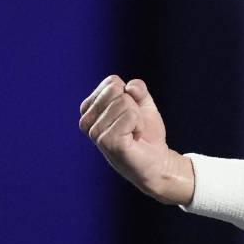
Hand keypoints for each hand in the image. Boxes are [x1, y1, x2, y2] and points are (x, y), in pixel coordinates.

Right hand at [78, 75, 194, 204]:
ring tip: (133, 133)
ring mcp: (95, 133)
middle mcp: (86, 121)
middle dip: (133, 105)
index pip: (111, 82)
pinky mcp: (107, 142)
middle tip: (133, 124)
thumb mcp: (143, 104)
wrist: (158, 161)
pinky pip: (130, 116)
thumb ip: (138, 89)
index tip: (131, 113)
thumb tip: (130, 86)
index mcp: (90, 109)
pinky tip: (134, 138)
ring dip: (138, 117)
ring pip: (124, 103)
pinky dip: (139, 125)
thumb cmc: (147, 133)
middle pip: (116, 90)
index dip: (130, 94)